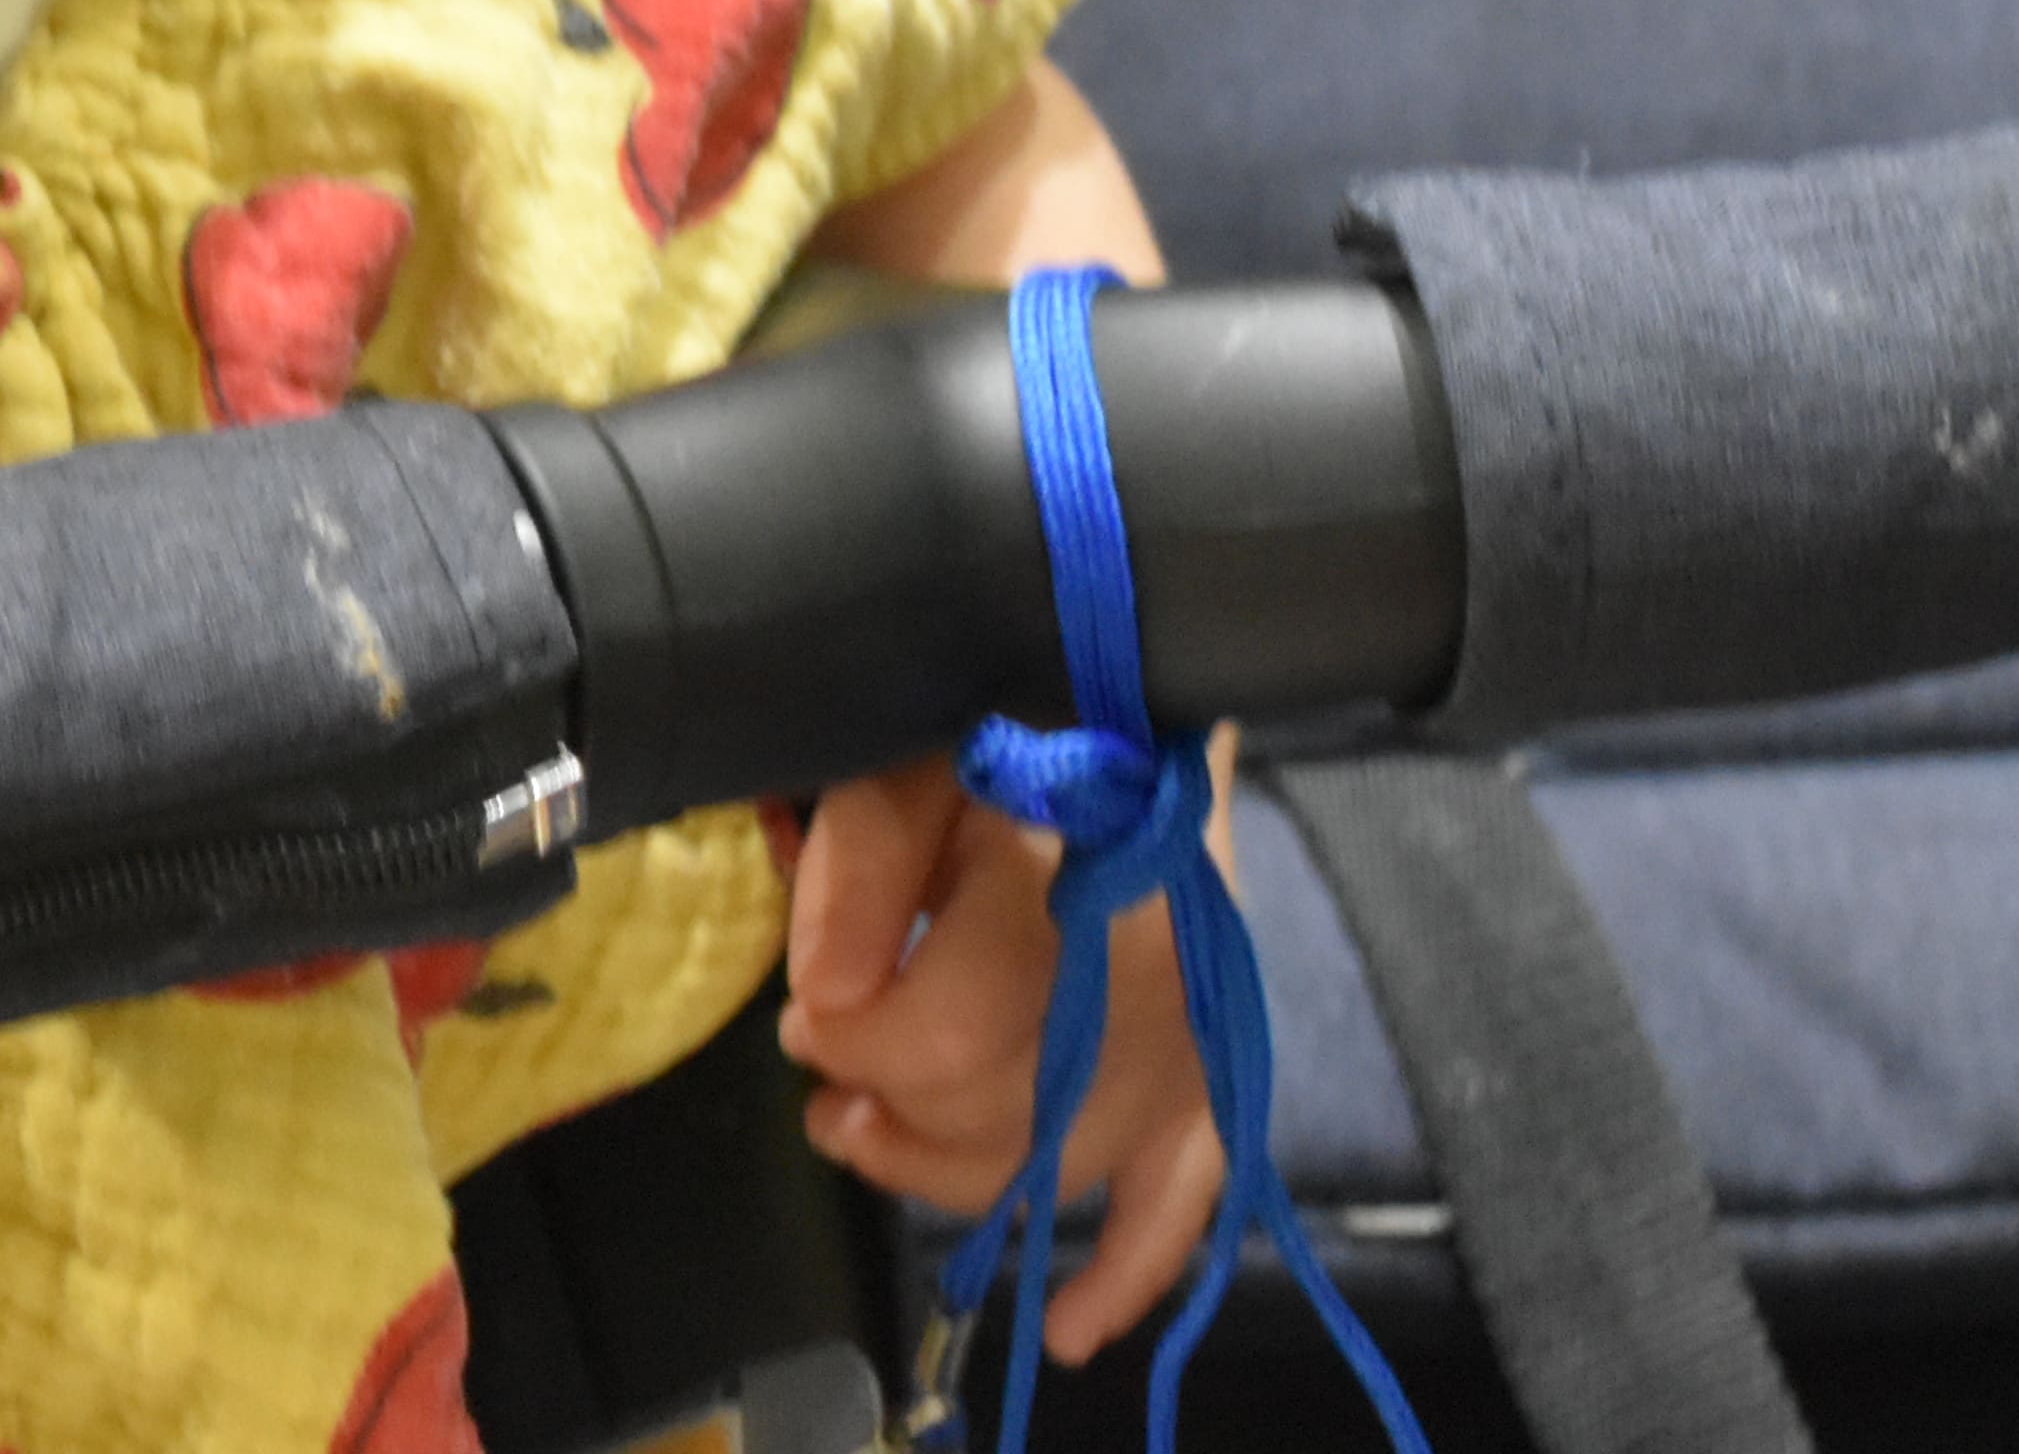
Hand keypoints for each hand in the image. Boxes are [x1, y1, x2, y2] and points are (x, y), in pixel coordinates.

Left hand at [775, 756, 1223, 1366]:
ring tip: (859, 1137)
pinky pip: (1189, 1191)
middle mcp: (1156, 976)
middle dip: (887, 1103)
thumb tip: (825, 1000)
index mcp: (1081, 881)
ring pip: (1064, 1163)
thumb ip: (856, 865)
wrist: (1126, 693)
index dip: (856, 1042)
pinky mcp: (1214, 1069)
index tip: (804, 1017)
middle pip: (1005, 1110)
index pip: (951, 1028)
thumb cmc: (998, 708)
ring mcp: (1194, 1034)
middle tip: (818, 1068)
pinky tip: (1071, 1326)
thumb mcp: (906, 748)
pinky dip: (1131, 1267)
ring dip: (949, 1177)